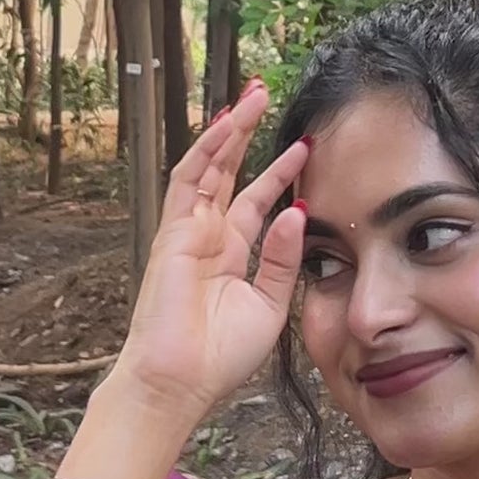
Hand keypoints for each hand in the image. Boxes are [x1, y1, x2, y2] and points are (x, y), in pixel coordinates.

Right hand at [110, 84, 307, 428]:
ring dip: (229, 131)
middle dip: (248, 134)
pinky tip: (226, 126)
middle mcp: (207, 237)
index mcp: (230, 256)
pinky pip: (189, 182)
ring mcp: (187, 232)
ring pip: (208, 167)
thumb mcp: (269, 306)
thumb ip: (282, 259)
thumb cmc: (220, 357)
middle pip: (228, 173)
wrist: (180, 383)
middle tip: (267, 94)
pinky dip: (206, 151)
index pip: (256, 200)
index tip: (306, 145)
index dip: (279, 171)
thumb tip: (297, 211)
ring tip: (251, 96)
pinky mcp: (172, 233)